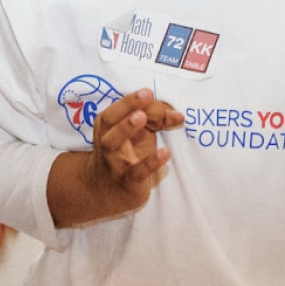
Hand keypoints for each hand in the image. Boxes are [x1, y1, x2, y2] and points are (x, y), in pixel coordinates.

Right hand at [87, 88, 183, 211]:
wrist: (106, 193)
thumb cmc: (126, 156)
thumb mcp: (139, 136)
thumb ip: (156, 121)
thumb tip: (178, 115)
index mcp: (108, 126)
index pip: (119, 108)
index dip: (134, 100)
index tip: (150, 92)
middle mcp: (107, 141)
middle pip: (109, 120)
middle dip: (126, 105)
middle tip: (146, 94)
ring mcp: (114, 162)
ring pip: (113, 142)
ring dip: (126, 128)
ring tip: (143, 117)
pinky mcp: (127, 182)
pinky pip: (136, 172)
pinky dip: (150, 162)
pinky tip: (165, 153)